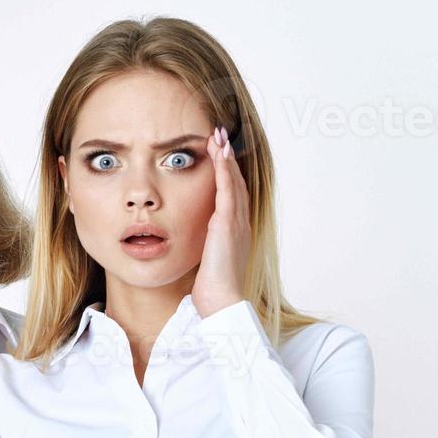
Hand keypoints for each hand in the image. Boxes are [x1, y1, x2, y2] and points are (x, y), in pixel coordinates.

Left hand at [191, 125, 251, 318]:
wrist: (222, 301)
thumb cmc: (212, 288)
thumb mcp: (207, 263)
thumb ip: (205, 249)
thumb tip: (197, 246)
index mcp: (235, 232)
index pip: (232, 195)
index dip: (227, 173)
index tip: (219, 155)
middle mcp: (239, 223)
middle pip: (235, 182)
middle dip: (228, 158)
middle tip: (220, 136)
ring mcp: (236, 221)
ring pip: (233, 180)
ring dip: (225, 156)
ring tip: (218, 136)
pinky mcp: (228, 223)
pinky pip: (227, 189)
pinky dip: (224, 168)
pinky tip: (219, 152)